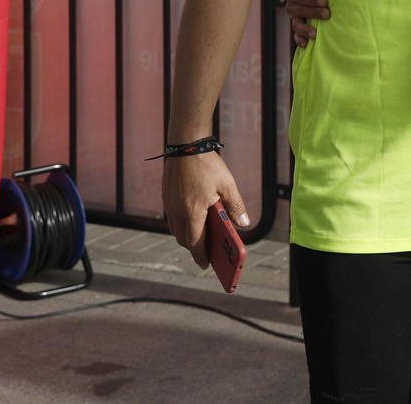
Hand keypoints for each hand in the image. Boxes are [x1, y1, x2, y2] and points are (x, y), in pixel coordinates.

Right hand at [162, 152, 249, 268]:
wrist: (186, 145)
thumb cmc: (207, 164)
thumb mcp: (227, 185)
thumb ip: (235, 206)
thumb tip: (243, 224)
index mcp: (193, 211)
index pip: (194, 242)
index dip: (201, 256)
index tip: (206, 265)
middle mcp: (177, 210)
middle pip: (183, 238)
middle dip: (194, 248)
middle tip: (208, 252)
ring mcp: (170, 204)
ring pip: (175, 229)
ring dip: (187, 236)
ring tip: (202, 237)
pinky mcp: (166, 197)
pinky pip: (172, 218)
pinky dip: (181, 224)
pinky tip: (194, 219)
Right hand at [285, 0, 328, 47]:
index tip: (324, 1)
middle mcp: (291, 5)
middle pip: (298, 10)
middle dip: (313, 13)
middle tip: (328, 14)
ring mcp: (294, 17)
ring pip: (296, 24)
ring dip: (305, 30)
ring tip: (315, 35)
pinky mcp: (299, 26)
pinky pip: (296, 35)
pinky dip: (300, 40)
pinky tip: (306, 45)